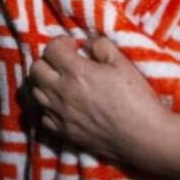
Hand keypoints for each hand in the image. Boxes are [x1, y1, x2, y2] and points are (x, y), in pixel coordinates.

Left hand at [26, 35, 169, 165]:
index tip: (75, 46)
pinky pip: (43, 117)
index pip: (51, 49)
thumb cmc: (136, 98)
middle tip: (66, 63)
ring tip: (64, 83)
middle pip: (35, 69)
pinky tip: (65, 106)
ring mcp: (60, 115)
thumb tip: (87, 44)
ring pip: (35, 92)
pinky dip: (49, 108)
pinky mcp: (64, 133)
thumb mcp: (123, 63)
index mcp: (76, 72)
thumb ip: (101, 46)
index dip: (62, 42)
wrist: (143, 136)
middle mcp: (62, 93)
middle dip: (48, 61)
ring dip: (45, 83)